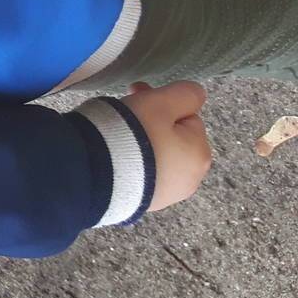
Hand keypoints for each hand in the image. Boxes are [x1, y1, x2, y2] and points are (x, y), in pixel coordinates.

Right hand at [123, 80, 212, 211]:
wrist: (97, 174)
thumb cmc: (134, 134)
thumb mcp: (161, 102)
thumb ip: (185, 93)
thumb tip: (195, 94)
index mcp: (200, 153)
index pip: (187, 117)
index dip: (164, 104)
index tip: (138, 96)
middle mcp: (191, 179)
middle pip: (174, 139)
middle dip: (153, 124)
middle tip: (125, 113)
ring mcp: (167, 195)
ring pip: (158, 158)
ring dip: (143, 145)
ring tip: (116, 137)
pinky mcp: (143, 204)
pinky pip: (143, 176)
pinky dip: (132, 165)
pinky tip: (113, 158)